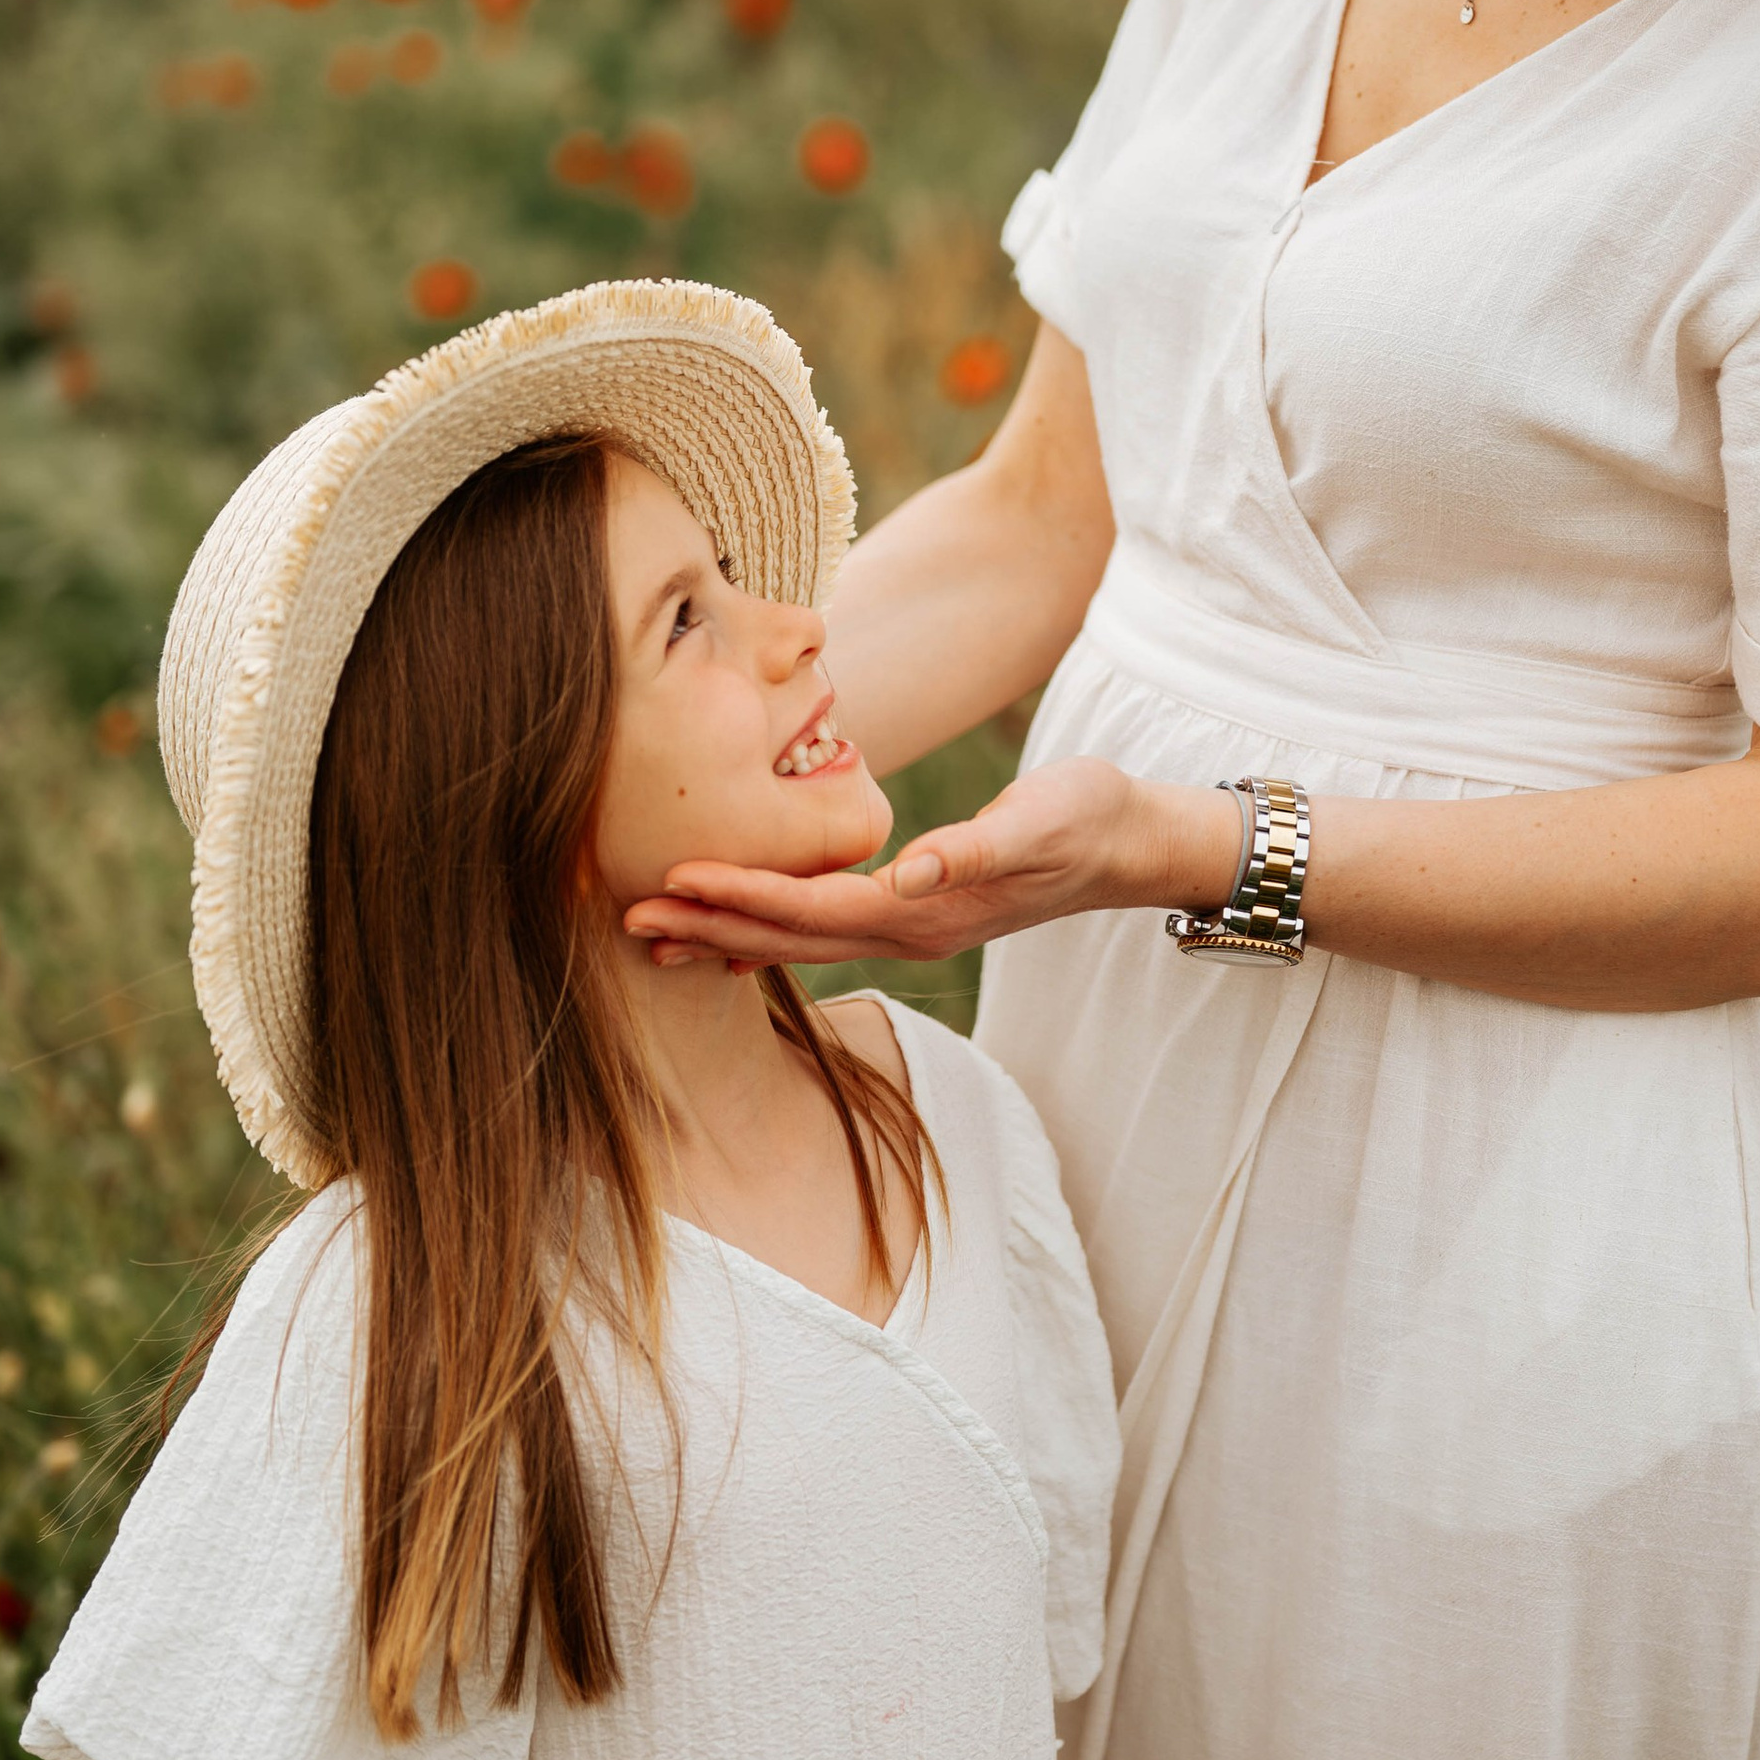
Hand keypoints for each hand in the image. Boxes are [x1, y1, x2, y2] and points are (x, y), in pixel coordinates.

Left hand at [625, 758, 1239, 968]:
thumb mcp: (1044, 820)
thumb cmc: (1087, 817)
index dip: (746, 896)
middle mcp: (909, 930)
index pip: (815, 907)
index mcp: (928, 909)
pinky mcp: (914, 913)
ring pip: (798, 942)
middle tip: (628, 918)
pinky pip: (822, 931)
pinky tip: (730, 930)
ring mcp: (911, 929)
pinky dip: (767, 931)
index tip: (678, 881)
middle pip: (789, 937)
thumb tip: (915, 870)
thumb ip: (980, 848)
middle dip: (709, 926)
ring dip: (725, 935)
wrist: (1130, 843)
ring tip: (654, 934)